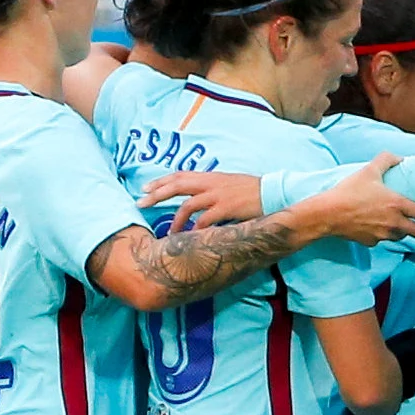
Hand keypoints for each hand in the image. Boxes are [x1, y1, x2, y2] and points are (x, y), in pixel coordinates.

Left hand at [141, 170, 262, 228]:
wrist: (274, 193)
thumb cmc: (250, 191)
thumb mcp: (227, 184)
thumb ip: (209, 189)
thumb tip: (193, 198)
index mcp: (210, 177)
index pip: (180, 175)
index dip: (161, 181)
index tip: (145, 188)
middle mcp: (211, 183)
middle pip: (177, 185)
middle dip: (157, 194)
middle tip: (140, 203)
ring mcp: (218, 195)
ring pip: (187, 205)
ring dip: (175, 220)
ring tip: (169, 233)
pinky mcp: (227, 208)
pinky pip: (205, 221)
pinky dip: (195, 230)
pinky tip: (189, 238)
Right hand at [292, 157, 414, 248]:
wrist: (327, 214)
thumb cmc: (348, 192)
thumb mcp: (368, 171)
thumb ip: (386, 160)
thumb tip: (398, 157)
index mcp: (397, 205)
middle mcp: (394, 223)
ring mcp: (383, 235)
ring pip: (400, 235)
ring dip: (404, 232)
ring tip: (403, 228)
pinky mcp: (371, 242)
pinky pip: (381, 238)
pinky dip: (382, 234)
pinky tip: (373, 227)